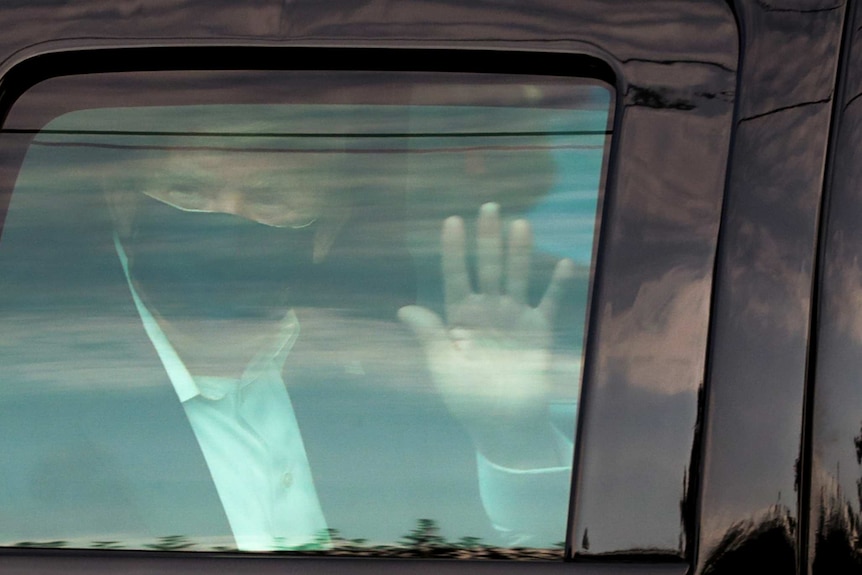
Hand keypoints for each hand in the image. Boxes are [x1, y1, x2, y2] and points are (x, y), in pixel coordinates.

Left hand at [399, 203, 574, 467]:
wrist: (505, 424)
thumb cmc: (468, 399)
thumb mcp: (444, 368)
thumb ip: (430, 336)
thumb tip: (404, 309)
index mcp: (460, 318)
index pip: (455, 276)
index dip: (453, 250)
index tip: (452, 221)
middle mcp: (488, 311)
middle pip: (488, 267)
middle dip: (488, 238)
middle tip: (489, 207)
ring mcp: (514, 318)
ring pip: (517, 276)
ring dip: (519, 251)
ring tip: (520, 224)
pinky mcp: (539, 330)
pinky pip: (549, 301)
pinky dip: (557, 284)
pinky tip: (564, 262)